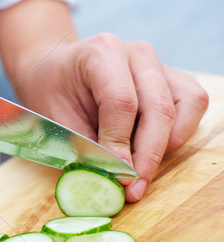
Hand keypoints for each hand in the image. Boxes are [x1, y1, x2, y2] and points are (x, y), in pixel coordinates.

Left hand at [0, 0, 208, 201]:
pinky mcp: (170, 79)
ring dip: (165, 146)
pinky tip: (150, 151)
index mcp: (101, 53)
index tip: (118, 176)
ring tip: (140, 172)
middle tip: (134, 188)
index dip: (121, 144)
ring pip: (184, 107)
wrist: (54, 69)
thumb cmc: (51, 90)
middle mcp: (136, 53)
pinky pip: (190, 106)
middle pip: (158, 107)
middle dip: (147, 156)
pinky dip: (177, 134)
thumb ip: (82, 145)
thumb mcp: (54, 117)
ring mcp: (157, 64)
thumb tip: (109, 179)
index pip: (121, 102)